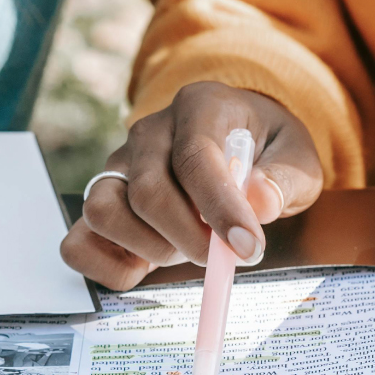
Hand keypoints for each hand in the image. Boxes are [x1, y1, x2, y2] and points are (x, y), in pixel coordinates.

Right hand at [60, 82, 323, 289]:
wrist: (239, 143)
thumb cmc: (267, 151)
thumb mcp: (297, 158)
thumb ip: (283, 179)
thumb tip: (259, 204)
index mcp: (198, 106)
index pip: (196, 158)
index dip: (220, 209)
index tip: (248, 249)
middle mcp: (148, 132)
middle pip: (146, 191)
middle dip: (188, 238)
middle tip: (222, 257)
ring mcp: (117, 167)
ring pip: (102, 212)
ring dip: (149, 248)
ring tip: (185, 248)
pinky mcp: (102, 202)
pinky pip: (77, 242)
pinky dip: (107, 267)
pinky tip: (147, 264)